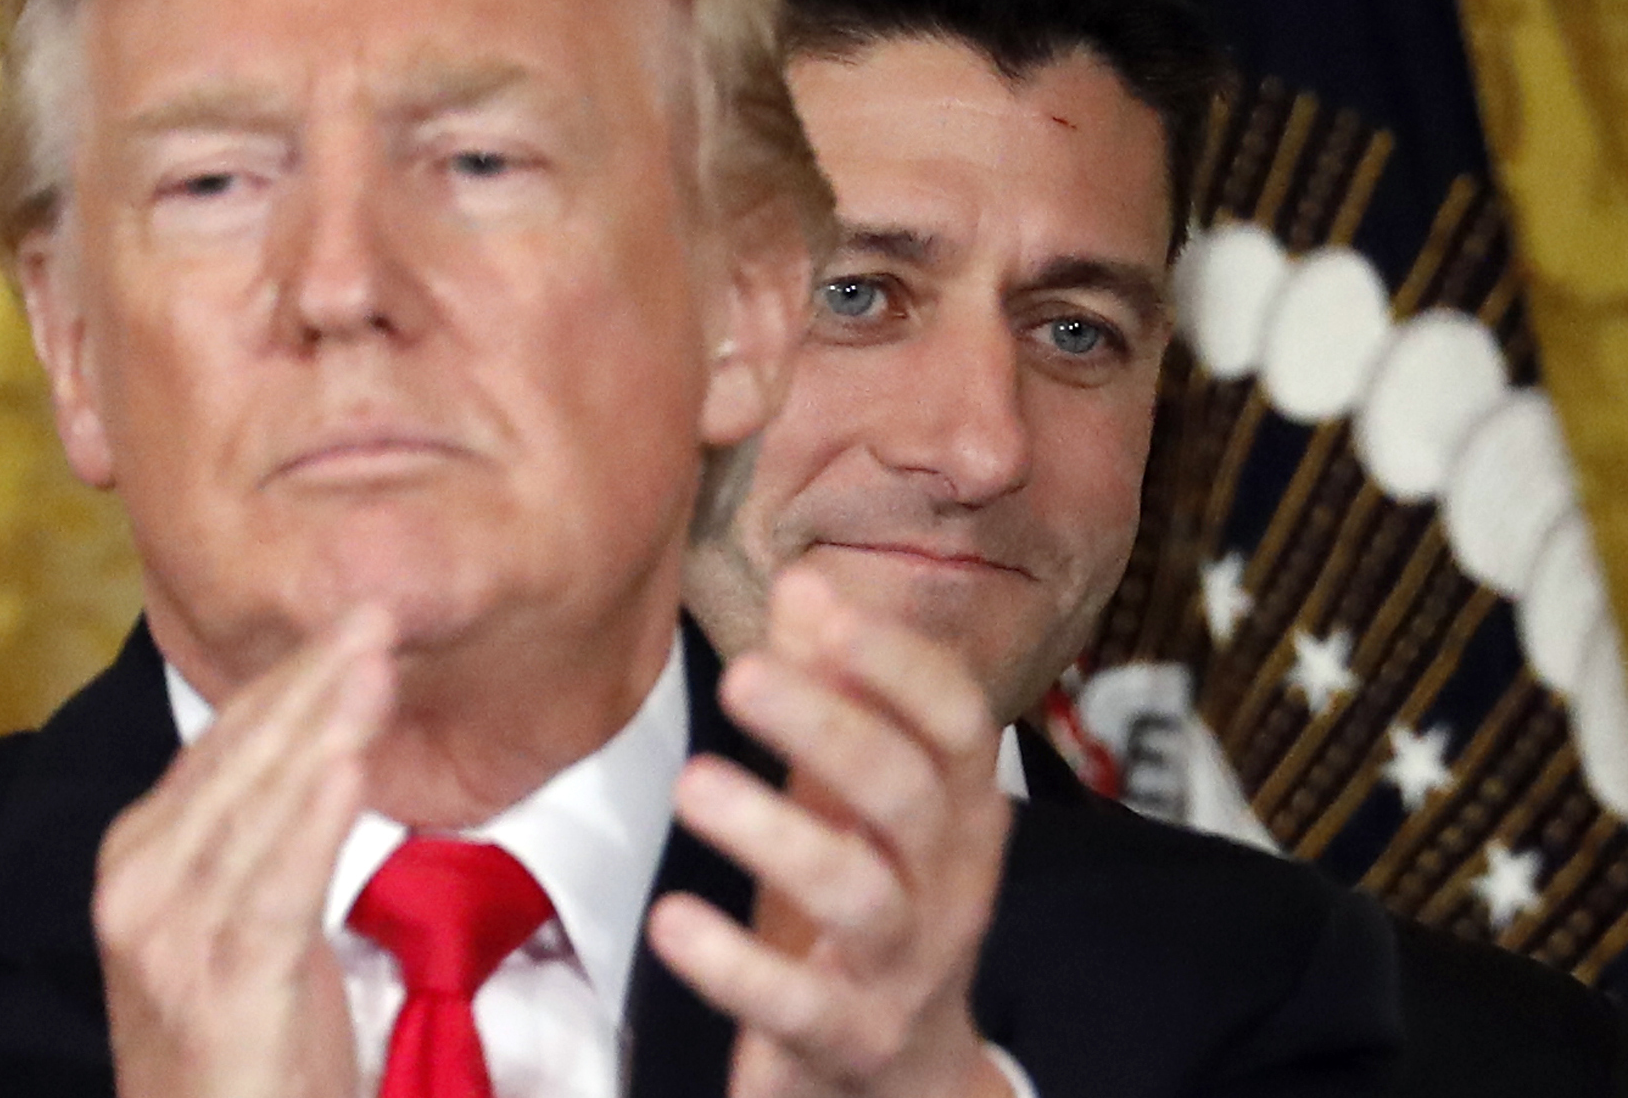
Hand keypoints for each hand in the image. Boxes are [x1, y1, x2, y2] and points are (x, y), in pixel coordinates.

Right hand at [94, 606, 394, 1097]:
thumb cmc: (240, 1042)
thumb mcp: (239, 918)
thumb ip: (262, 831)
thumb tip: (319, 738)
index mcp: (141, 856)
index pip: (222, 742)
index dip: (289, 675)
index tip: (350, 620)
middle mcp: (139, 885)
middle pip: (240, 758)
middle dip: (312, 679)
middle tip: (378, 611)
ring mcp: (172, 938)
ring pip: (260, 807)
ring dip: (322, 725)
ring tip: (374, 662)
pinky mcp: (223, 988)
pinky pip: (276, 888)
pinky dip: (315, 819)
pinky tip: (349, 763)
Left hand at [649, 569, 1012, 1097]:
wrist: (901, 1074)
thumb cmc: (869, 899)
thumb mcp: (854, 793)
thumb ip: (833, 690)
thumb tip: (802, 581)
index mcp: (958, 806)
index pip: (956, 719)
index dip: (897, 660)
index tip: (822, 606)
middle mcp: (949, 880)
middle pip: (908, 792)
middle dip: (828, 725)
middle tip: (740, 674)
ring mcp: (906, 966)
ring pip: (860, 893)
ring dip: (776, 834)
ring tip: (691, 784)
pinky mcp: (851, 1040)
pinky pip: (800, 1005)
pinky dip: (734, 965)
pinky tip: (670, 921)